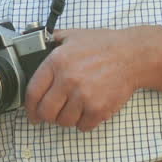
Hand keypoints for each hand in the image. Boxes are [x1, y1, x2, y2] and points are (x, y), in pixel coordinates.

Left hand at [24, 27, 161, 131]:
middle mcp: (68, 80)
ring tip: (73, 109)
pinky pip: (83, 126)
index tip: (31, 113)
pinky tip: (87, 112)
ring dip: (66, 119)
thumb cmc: (103, 45)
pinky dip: (83, 123)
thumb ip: (51, 40)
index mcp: (57, 62)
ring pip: (64, 121)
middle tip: (51, 114)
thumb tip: (34, 45)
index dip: (29, 107)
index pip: (33, 93)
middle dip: (46, 116)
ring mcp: (84, 96)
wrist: (132, 55)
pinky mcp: (99, 108)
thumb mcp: (72, 35)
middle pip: (46, 112)